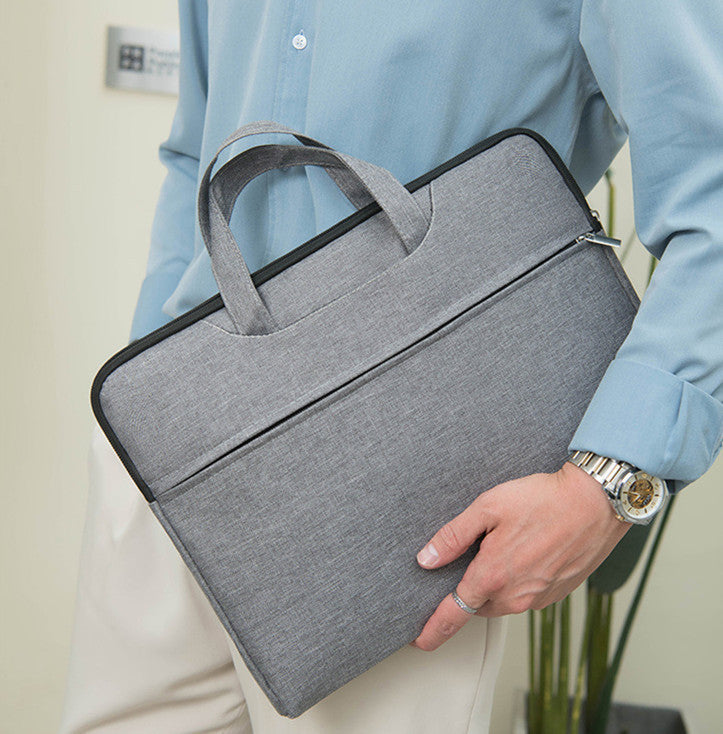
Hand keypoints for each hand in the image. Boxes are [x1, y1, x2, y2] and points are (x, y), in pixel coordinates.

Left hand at [411, 462, 629, 650]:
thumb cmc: (542, 500)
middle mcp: (515, 595)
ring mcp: (538, 598)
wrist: (595, 503)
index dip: (431, 631)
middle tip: (462, 566)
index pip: (453, 615)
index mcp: (492, 576)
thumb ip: (453, 536)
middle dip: (464, 594)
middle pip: (476, 606)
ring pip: (500, 602)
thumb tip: (426, 560)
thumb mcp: (488, 507)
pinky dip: (514, 583)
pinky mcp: (556, 594)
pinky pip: (523, 596)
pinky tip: (519, 555)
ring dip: (491, 587)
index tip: (417, 640)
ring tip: (494, 554)